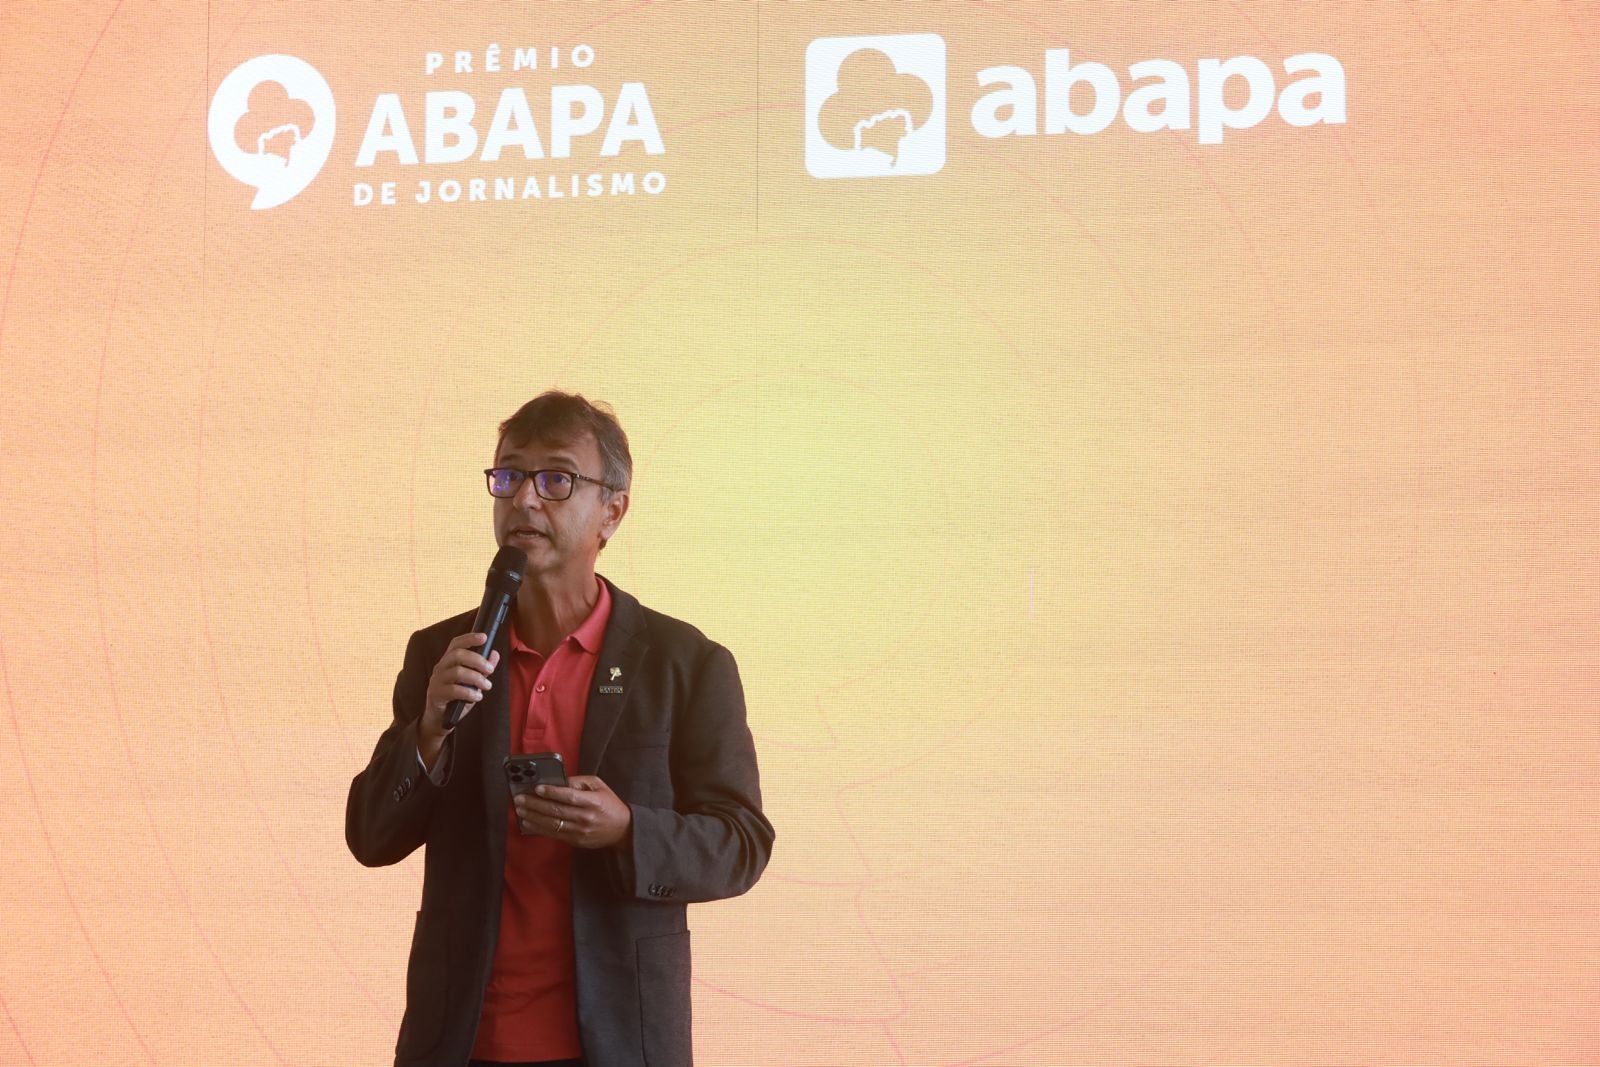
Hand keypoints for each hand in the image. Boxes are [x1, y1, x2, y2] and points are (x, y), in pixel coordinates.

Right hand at [418, 632, 499, 766]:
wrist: (440, 720)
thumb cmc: (456, 698)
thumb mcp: (472, 682)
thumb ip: (483, 668)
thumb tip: (495, 654)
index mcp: (448, 661)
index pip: (456, 643)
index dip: (469, 638)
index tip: (484, 637)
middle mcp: (440, 668)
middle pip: (457, 655)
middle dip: (477, 660)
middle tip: (490, 669)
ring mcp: (437, 681)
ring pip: (457, 672)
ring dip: (476, 678)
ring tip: (487, 686)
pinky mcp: (436, 695)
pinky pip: (454, 690)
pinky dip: (469, 693)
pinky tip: (477, 697)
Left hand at [514, 775, 631, 849]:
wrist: (622, 829)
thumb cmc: (609, 804)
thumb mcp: (599, 786)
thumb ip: (579, 781)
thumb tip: (559, 780)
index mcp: (593, 801)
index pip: (569, 796)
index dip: (552, 792)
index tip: (537, 788)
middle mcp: (585, 817)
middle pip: (556, 810)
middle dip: (535, 804)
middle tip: (520, 799)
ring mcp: (579, 831)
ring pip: (552, 824)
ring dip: (533, 817)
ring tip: (520, 810)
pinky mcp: (575, 841)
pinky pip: (554, 834)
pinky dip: (539, 828)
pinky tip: (528, 823)